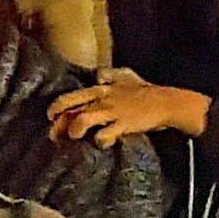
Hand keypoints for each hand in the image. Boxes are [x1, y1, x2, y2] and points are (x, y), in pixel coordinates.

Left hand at [49, 72, 211, 145]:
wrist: (167, 102)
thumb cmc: (146, 91)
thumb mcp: (127, 76)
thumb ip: (110, 74)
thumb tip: (98, 75)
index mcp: (101, 89)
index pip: (70, 97)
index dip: (56, 108)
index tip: (51, 117)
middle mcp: (103, 100)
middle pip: (70, 109)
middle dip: (58, 124)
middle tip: (55, 135)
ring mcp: (112, 112)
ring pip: (82, 120)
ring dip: (74, 130)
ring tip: (75, 137)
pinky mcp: (123, 125)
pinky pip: (103, 135)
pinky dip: (99, 141)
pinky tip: (101, 143)